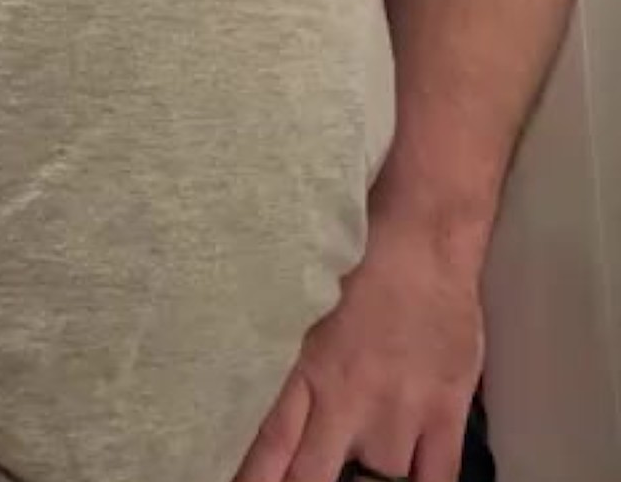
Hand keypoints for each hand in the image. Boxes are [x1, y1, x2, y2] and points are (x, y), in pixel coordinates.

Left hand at [234, 217, 484, 481]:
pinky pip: (436, 476)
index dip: (253, 480)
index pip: (268, 447)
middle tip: (301, 481)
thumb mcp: (301, 314)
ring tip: (358, 468)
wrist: (418, 241)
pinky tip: (403, 480)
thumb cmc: (354, 268)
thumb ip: (289, 367)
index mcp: (302, 374)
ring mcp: (397, 410)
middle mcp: (345, 401)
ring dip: (366, 480)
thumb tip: (255, 394)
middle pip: (314, 477)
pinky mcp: (444, 410)